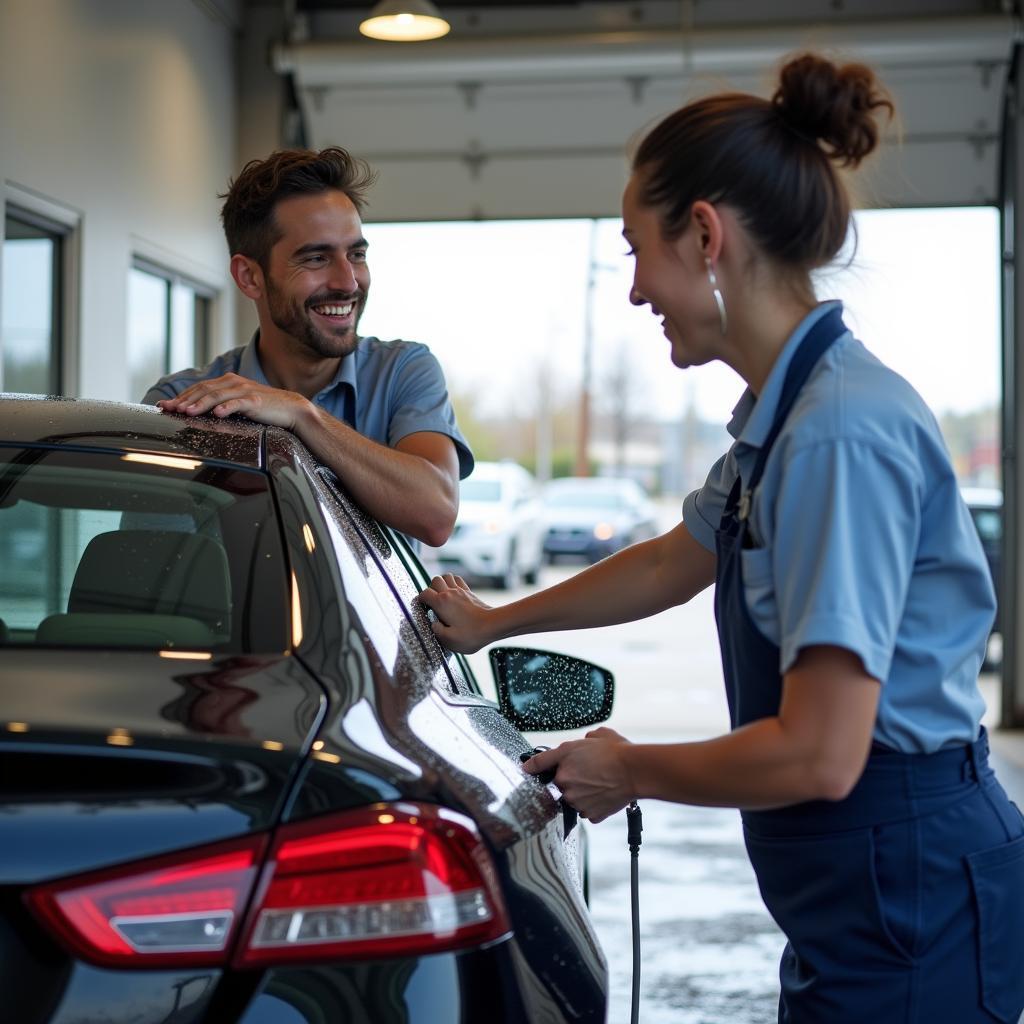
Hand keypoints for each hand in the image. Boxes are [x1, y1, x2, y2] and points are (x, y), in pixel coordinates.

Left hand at [157, 373, 310, 429]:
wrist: (291, 409)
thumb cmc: (264, 409)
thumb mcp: (239, 403)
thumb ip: (222, 403)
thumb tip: (199, 412)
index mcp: (228, 381)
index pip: (199, 387)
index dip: (181, 396)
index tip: (165, 406)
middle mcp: (234, 382)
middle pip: (204, 390)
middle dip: (184, 400)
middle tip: (169, 409)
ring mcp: (245, 390)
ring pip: (217, 395)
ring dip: (200, 404)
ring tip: (186, 412)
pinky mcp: (256, 400)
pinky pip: (238, 403)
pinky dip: (226, 407)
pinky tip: (217, 413)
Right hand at [417, 574, 495, 653]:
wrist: (492, 626)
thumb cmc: (471, 634)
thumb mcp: (449, 640)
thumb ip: (436, 631)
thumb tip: (433, 625)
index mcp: (441, 603)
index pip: (424, 593)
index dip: (420, 600)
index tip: (423, 608)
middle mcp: (450, 593)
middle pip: (435, 580)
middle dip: (430, 589)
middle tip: (432, 602)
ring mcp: (461, 591)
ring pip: (446, 576)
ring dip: (442, 583)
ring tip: (442, 596)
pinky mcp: (469, 593)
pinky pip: (458, 580)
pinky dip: (453, 582)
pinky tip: (453, 593)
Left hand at [523, 727, 633, 822]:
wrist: (636, 770)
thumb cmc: (617, 751)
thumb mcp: (594, 736)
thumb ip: (580, 743)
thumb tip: (581, 746)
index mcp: (563, 762)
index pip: (539, 764)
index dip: (531, 766)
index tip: (526, 770)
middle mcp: (566, 784)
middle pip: (561, 783)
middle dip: (572, 778)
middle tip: (590, 772)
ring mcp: (577, 802)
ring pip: (574, 799)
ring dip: (582, 793)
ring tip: (601, 782)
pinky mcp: (591, 814)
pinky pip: (587, 811)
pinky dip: (594, 804)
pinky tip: (604, 794)